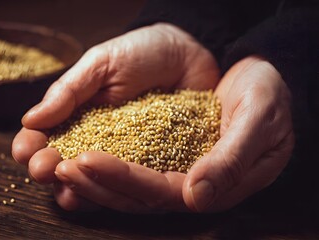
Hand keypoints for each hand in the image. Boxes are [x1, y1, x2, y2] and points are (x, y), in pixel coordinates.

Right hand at [12, 23, 219, 210]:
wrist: (189, 53)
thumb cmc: (140, 53)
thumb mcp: (100, 64)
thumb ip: (68, 91)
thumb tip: (30, 119)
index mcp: (74, 119)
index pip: (45, 139)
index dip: (31, 147)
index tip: (26, 149)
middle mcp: (95, 143)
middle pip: (64, 167)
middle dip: (49, 171)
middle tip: (43, 169)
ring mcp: (123, 158)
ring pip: (94, 183)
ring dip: (77, 189)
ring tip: (67, 189)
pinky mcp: (153, 166)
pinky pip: (133, 185)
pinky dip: (116, 191)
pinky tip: (105, 192)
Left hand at [37, 56, 293, 212]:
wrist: (265, 80)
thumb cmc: (267, 98)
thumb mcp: (257, 120)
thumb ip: (231, 159)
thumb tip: (196, 197)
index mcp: (213, 184)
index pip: (159, 190)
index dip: (121, 178)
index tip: (86, 159)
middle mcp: (189, 185)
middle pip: (135, 196)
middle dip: (95, 182)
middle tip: (58, 165)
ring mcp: (175, 172)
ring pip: (127, 187)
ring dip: (91, 178)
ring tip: (58, 163)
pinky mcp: (163, 156)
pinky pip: (129, 168)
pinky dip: (102, 166)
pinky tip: (76, 158)